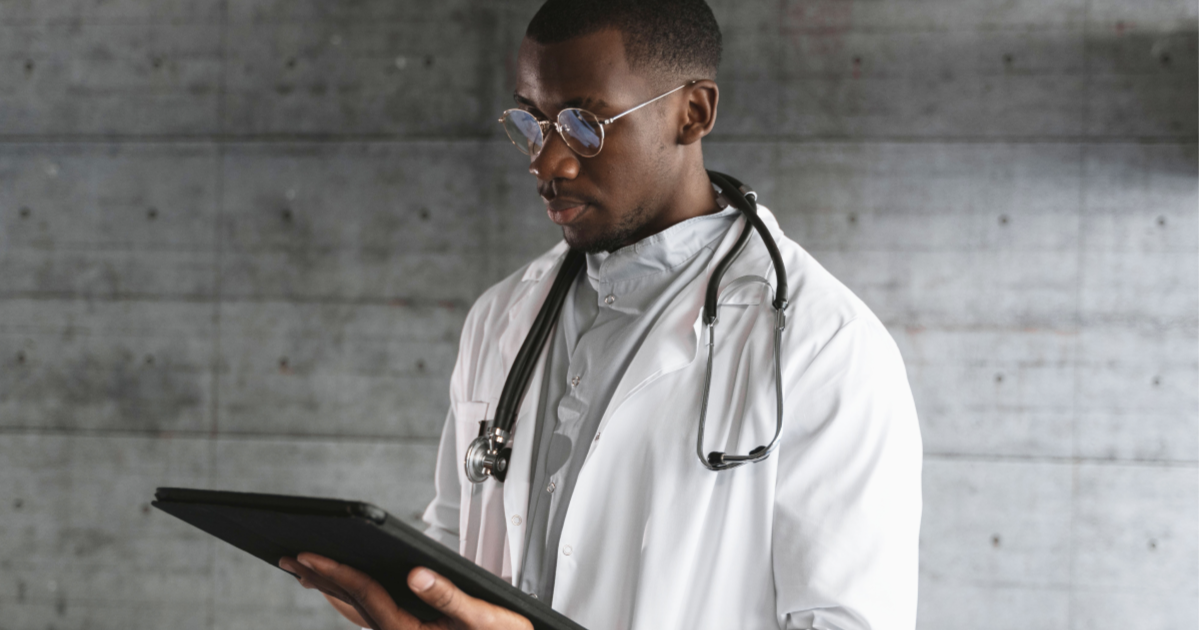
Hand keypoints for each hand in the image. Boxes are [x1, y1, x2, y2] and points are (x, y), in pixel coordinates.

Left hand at [279, 553, 532, 629]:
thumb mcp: (483, 619)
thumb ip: (449, 597)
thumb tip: (416, 574)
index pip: (365, 595)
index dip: (335, 572)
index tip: (309, 556)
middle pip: (351, 602)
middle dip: (320, 578)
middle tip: (290, 558)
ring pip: (356, 610)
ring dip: (330, 588)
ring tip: (306, 572)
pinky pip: (370, 612)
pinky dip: (352, 596)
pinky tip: (345, 589)